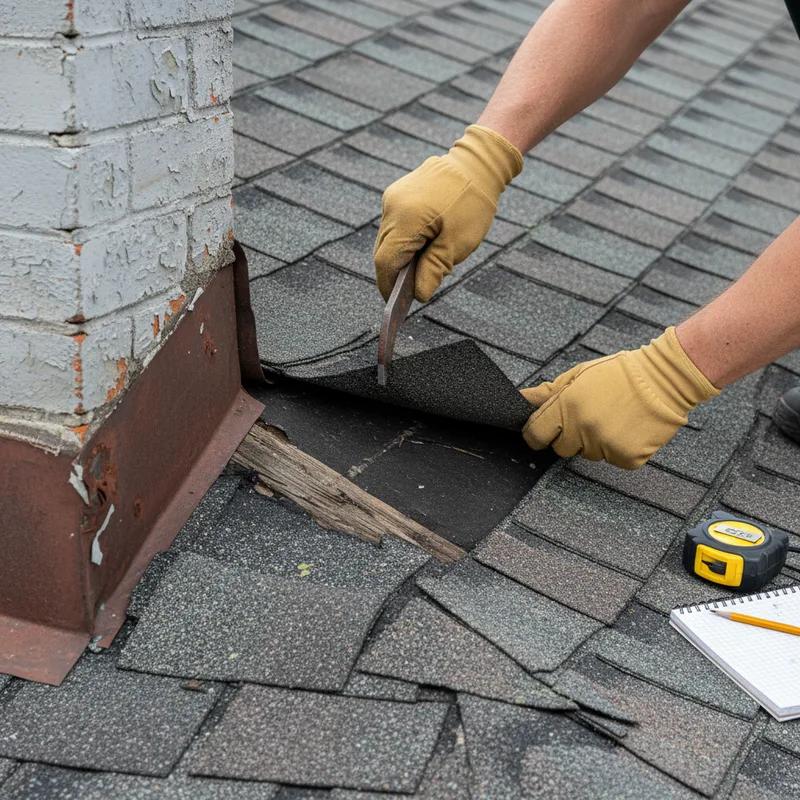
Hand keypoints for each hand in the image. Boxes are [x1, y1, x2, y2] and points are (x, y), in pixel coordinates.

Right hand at [373, 124, 521, 302]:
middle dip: (395, 274)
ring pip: (388, 239)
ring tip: (422, 268)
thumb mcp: (457, 244)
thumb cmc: (472, 203)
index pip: (385, 262)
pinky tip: (423, 247)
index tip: (396, 305)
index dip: (388, 287)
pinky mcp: (397, 194)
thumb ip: (433, 271)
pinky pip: (395, 225)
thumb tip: (418, 294)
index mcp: (405, 220)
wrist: (478, 162)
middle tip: (412, 291)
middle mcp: (392, 207)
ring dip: (401, 257)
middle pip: (383, 251)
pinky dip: (405, 240)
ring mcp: (392, 198)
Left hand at [521, 327, 719, 468]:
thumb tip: (520, 398)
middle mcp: (584, 428)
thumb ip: (547, 392)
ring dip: (594, 441)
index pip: (535, 434)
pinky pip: (611, 460)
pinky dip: (617, 449)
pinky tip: (627, 428)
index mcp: (567, 406)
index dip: (537, 433)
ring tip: (613, 417)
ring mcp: (606, 445)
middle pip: (560, 448)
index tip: (544, 430)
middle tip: (589, 415)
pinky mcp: (627, 458)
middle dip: (569, 435)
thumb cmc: (619, 373)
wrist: (665, 379)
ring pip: (587, 454)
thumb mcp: (578, 375)